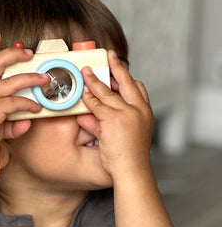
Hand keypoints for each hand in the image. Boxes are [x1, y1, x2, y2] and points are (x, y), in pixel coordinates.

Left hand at [79, 50, 153, 177]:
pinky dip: (88, 97)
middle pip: (127, 82)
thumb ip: (103, 121)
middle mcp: (139, 110)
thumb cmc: (128, 156)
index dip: (127, 77)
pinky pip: (97, 104)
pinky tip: (82, 91)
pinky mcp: (114, 120)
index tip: (119, 68)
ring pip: (108, 92)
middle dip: (117, 66)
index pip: (138, 88)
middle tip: (109, 55)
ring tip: (86, 70)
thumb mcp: (119, 134)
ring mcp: (128, 114)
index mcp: (145, 112)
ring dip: (95, 80)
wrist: (132, 171)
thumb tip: (86, 112)